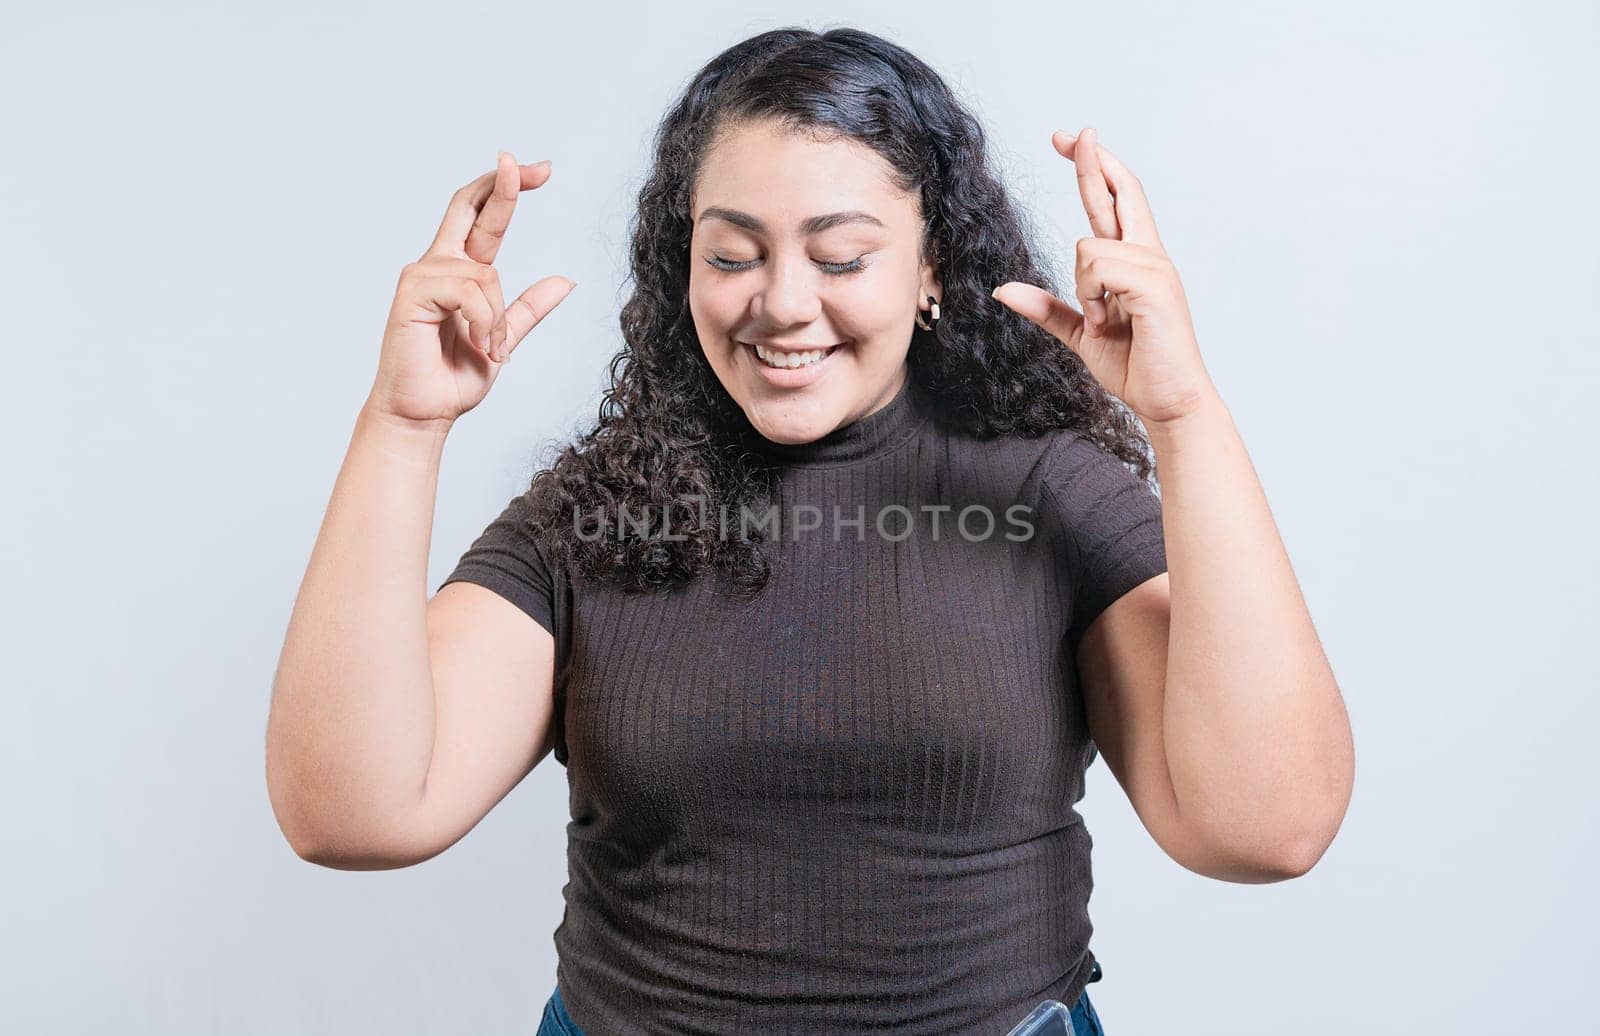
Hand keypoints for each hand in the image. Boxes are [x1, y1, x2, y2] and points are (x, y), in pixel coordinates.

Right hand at [367, 151, 575, 428]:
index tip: (540, 169)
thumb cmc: (452, 379)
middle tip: (530, 164)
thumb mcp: (503, 339)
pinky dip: (482, 321)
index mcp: (460, 273)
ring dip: (496, 317)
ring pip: (484, 272)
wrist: (424, 413)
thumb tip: (565, 280)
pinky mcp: (411, 294)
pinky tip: (475, 343)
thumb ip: (528, 309)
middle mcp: (438, 265)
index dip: (509, 189)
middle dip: (501, 183)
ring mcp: (421, 276)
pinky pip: (468, 291)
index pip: (482, 216)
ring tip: (487, 348)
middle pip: (467, 204)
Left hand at [992, 128, 1215, 426]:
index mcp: (1135, 260)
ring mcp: (1155, 267)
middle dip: (1091, 161)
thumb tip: (1003, 289)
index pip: (1115, 198)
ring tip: (1102, 318)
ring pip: (1088, 245)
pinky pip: (1098, 268)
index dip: (1094, 166)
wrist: (1168, 401)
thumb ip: (1048, 309)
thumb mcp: (1080, 334)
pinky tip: (1107, 319)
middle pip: (1119, 190)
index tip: (1070, 139)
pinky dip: (1090, 296)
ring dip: (1082, 287)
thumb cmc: (1136, 366)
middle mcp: (1149, 255)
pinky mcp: (1155, 286)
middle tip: (1070, 133)